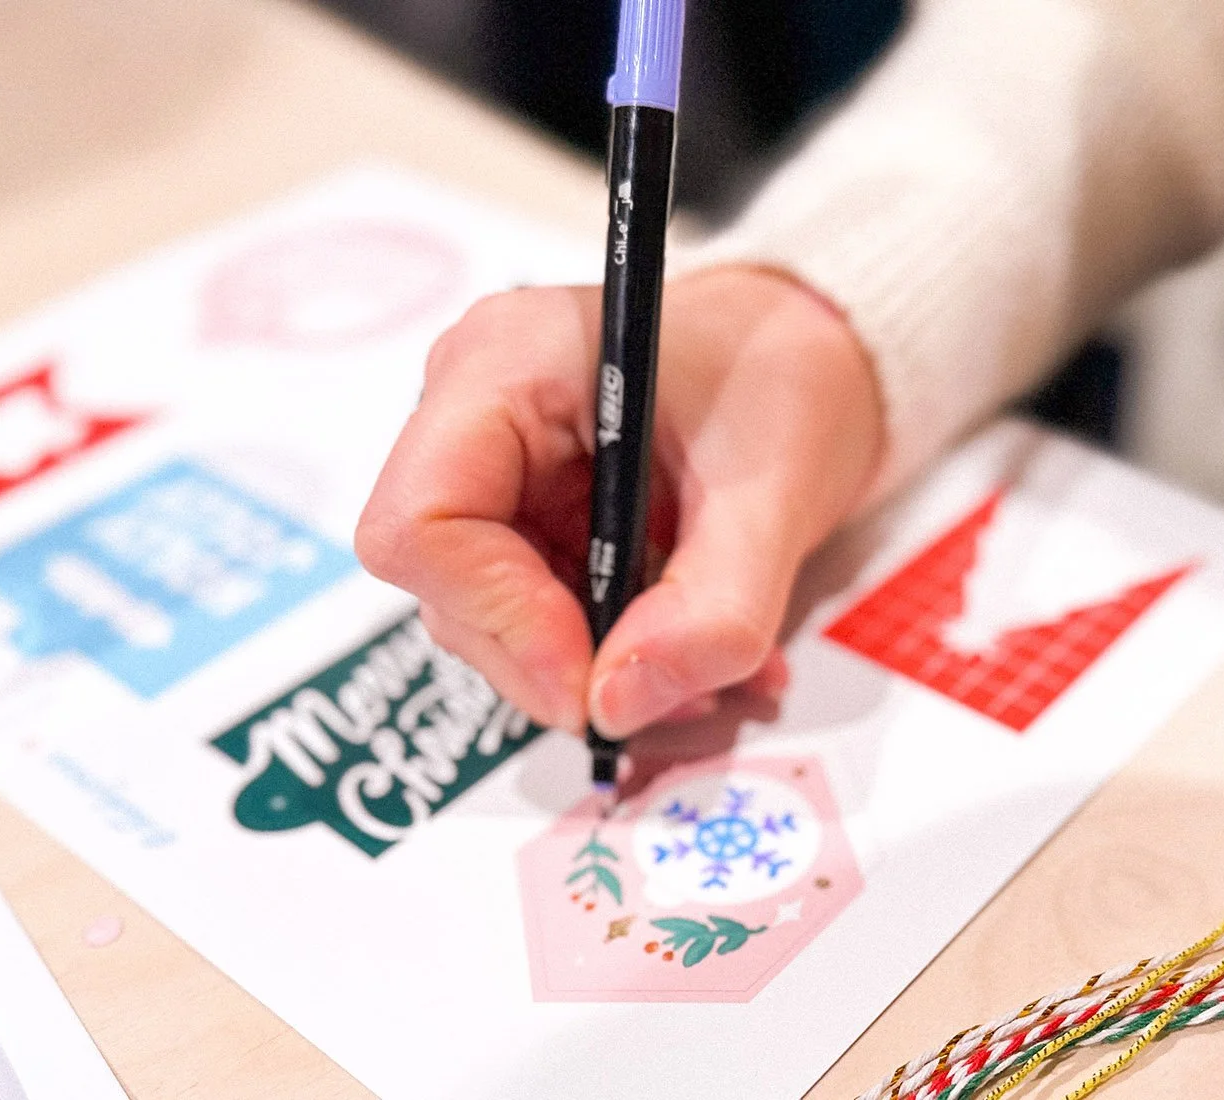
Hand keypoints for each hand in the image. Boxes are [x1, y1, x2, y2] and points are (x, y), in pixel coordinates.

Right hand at [356, 265, 880, 738]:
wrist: (799, 356)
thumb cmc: (781, 378)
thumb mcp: (775, 494)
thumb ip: (712, 608)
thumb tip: (617, 706)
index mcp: (508, 363)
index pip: (424, 521)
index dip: (498, 616)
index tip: (593, 675)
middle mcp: (472, 410)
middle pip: (447, 587)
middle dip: (558, 662)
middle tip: (679, 692)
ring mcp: (489, 466)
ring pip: (487, 619)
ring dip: (595, 671)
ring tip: (711, 674)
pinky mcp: (519, 512)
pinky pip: (532, 615)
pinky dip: (609, 654)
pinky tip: (690, 647)